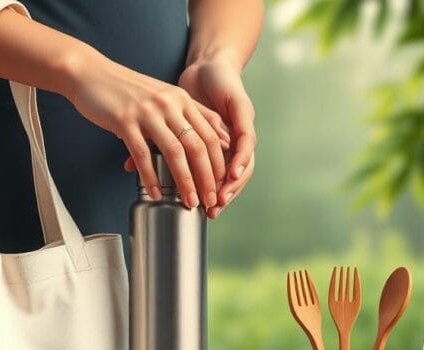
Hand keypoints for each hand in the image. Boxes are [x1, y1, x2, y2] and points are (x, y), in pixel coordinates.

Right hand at [63, 48, 230, 208]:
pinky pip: (142, 154)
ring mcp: (147, 112)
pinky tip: (156, 193)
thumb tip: (217, 138)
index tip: (222, 184)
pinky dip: (151, 177)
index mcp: (181, 99)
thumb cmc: (127, 90)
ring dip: (185, 181)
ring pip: (175, 152)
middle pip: (198, 145)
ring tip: (189, 201)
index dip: (220, 162)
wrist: (91, 73)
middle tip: (210, 200)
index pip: (211, 134)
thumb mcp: (163, 96)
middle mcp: (169, 104)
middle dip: (207, 177)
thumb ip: (188, 114)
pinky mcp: (125, 120)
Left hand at [177, 53, 255, 218]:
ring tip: (206, 208)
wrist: (207, 67)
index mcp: (242, 136)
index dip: (236, 180)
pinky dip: (190, 176)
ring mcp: (216, 146)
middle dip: (225, 193)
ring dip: (211, 191)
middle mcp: (231, 145)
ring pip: (217, 176)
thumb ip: (242, 125)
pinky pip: (197, 165)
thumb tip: (236, 148)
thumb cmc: (224, 81)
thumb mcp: (237, 101)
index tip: (226, 191)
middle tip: (213, 208)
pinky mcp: (199, 143)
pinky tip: (180, 187)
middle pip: (233, 176)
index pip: (244, 165)